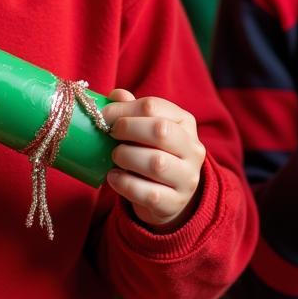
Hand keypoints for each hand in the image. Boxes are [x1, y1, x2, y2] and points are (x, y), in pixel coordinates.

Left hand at [101, 88, 206, 230]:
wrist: (168, 197)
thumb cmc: (151, 153)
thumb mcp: (145, 130)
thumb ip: (132, 110)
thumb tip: (116, 96)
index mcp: (185, 122)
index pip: (154, 106)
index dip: (124, 109)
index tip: (105, 116)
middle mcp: (192, 148)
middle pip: (160, 130)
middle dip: (128, 129)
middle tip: (110, 134)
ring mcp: (187, 178)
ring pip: (156, 163)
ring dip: (127, 157)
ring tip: (115, 157)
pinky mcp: (175, 203)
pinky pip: (148, 193)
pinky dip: (125, 183)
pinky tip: (113, 177)